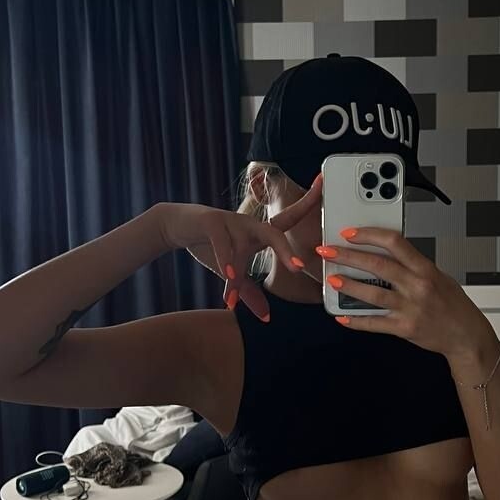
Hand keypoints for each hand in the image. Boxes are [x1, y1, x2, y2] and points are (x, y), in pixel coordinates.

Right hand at [159, 177, 321, 318]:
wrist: (175, 225)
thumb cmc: (210, 245)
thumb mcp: (232, 271)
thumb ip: (249, 292)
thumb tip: (266, 318)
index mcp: (260, 232)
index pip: (289, 218)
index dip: (308, 202)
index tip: (323, 181)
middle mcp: (250, 224)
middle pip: (274, 231)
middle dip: (285, 250)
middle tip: (299, 268)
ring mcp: (231, 221)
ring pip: (241, 246)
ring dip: (237, 273)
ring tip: (232, 295)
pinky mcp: (210, 222)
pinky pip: (221, 241)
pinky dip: (224, 258)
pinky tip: (227, 274)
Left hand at [318, 226, 495, 359]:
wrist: (467, 336)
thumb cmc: (454, 305)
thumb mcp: (439, 276)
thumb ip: (414, 266)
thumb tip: (386, 254)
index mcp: (425, 269)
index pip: (394, 242)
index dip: (369, 235)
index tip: (350, 233)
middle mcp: (417, 286)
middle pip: (378, 265)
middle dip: (348, 256)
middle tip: (329, 252)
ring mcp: (410, 308)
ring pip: (373, 293)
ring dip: (349, 286)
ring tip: (333, 279)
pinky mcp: (404, 328)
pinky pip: (375, 323)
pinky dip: (356, 320)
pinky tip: (343, 316)